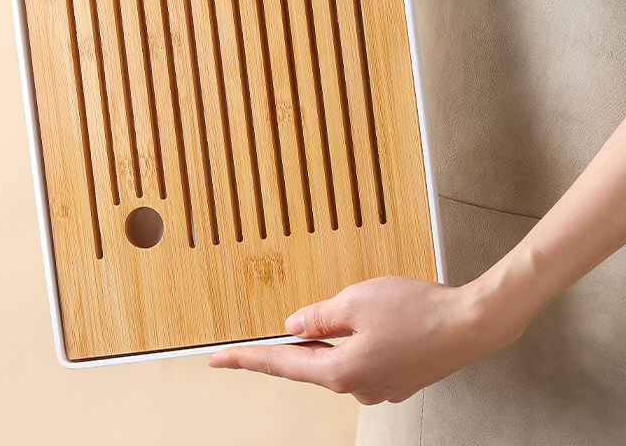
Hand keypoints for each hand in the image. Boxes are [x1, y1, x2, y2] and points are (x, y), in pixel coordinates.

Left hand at [209, 276, 521, 404]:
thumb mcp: (356, 301)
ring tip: (346, 310)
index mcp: (341, 371)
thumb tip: (293, 326)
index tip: (217, 360)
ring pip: (338, 360)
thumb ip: (319, 316)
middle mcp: (358, 388)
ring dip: (330, 340)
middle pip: (308, 365)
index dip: (245, 359)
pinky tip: (367, 323)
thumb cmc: (418, 310)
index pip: (280, 364)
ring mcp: (380, 388)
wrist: (472, 324)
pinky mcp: (398, 379)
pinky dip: (354, 342)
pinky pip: (362, 361)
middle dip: (289, 347)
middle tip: (258, 338)